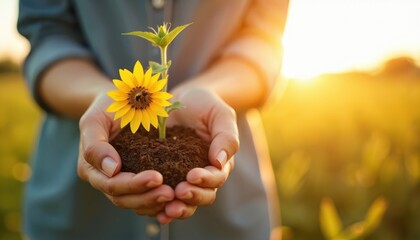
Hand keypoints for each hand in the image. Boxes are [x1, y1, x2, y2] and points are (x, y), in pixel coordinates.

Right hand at [77, 92, 174, 223]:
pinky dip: (160, 203)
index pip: (111, 185)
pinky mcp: (138, 181)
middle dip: (147, 197)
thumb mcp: (95, 119)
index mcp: (91, 168)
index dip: (133, 184)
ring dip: (155, 203)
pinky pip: (147, 199)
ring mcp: (121, 183)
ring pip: (136, 203)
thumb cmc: (108, 107)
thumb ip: (95, 145)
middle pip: (124, 199)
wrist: (123, 101)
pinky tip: (177, 199)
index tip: (157, 177)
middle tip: (170, 193)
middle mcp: (105, 180)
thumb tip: (111, 170)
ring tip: (175, 196)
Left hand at [163, 87, 238, 218]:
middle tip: (179, 192)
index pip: (217, 177)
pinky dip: (161, 207)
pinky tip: (155, 211)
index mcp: (218, 162)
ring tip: (167, 208)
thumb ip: (226, 136)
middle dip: (193, 197)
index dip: (206, 180)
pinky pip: (165, 199)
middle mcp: (203, 174)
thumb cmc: (205, 105)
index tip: (192, 175)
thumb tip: (220, 162)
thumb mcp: (220, 114)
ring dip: (178, 208)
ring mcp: (183, 178)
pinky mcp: (165, 177)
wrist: (182, 100)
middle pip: (204, 196)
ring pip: (186, 202)